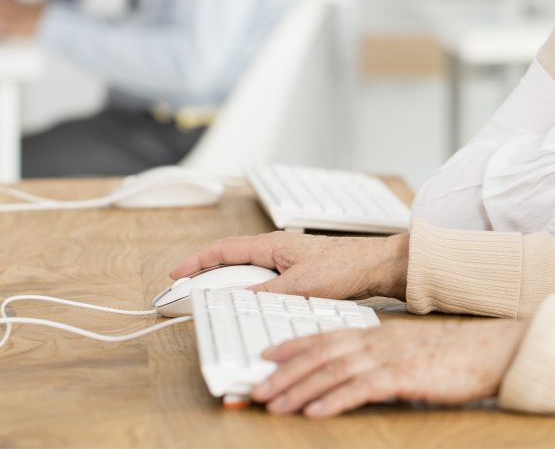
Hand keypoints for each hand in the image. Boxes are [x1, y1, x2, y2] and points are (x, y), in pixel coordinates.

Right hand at [169, 232, 408, 301]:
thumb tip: (237, 301)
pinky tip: (254, 310)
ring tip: (218, 306)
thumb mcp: (299, 285)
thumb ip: (266, 293)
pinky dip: (252, 296)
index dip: (197, 262)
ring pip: (249, 276)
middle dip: (209, 277)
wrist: (377, 267)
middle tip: (190, 295)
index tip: (177, 273)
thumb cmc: (345, 266)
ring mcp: (288, 262)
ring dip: (233, 289)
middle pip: (233, 262)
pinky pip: (265, 284)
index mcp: (272, 245)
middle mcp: (277, 250)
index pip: (224, 250)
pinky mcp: (299, 275)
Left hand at [253, 318, 526, 416]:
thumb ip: (381, 358)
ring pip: (333, 371)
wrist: (493, 349)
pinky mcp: (404, 376)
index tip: (266, 356)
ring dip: (300, 388)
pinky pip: (362, 389)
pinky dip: (335, 400)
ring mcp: (389, 357)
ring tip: (275, 403)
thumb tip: (356, 374)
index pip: (325, 336)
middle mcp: (377, 340)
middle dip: (284, 372)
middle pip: (320, 354)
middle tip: (256, 388)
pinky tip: (315, 412)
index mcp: (377, 333)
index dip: (292, 345)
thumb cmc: (455, 354)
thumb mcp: (409, 351)